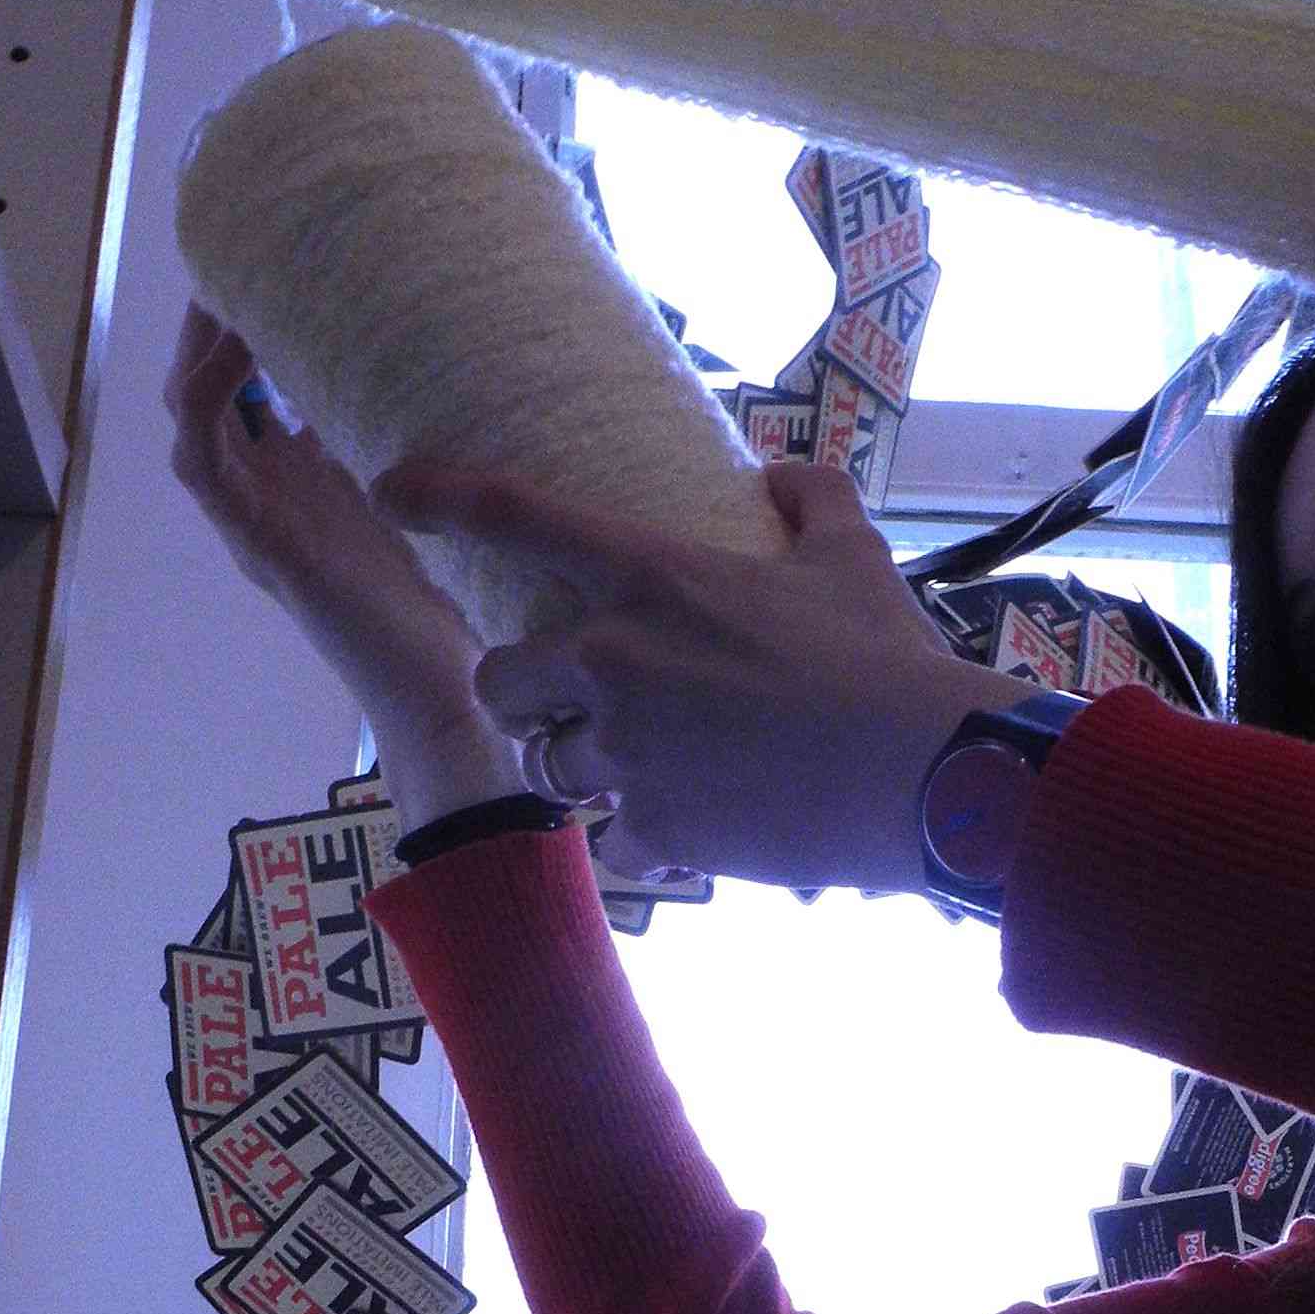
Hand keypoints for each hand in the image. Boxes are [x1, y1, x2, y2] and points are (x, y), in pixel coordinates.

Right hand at [164, 304, 523, 827]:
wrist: (452, 694)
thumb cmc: (450, 602)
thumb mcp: (432, 495)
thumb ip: (425, 440)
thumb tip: (464, 359)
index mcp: (302, 483)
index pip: (249, 387)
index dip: (247, 324)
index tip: (277, 263)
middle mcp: (269, 498)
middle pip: (208, 391)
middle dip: (215, 324)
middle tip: (248, 261)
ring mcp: (257, 523)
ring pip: (189, 419)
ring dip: (199, 353)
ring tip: (229, 295)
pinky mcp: (262, 548)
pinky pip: (203, 465)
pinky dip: (205, 405)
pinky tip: (232, 358)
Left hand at [371, 457, 1022, 890]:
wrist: (924, 773)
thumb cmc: (888, 656)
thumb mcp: (851, 553)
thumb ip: (805, 497)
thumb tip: (776, 474)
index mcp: (651, 575)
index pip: (516, 517)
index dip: (439, 497)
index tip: (390, 491)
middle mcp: (615, 659)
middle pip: (503, 679)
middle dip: (529, 695)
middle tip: (581, 704)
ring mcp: (626, 751)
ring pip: (554, 767)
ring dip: (592, 770)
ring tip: (660, 770)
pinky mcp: (653, 828)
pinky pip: (614, 839)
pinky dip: (647, 839)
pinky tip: (702, 828)